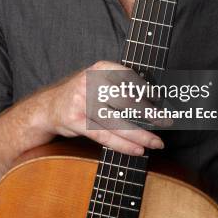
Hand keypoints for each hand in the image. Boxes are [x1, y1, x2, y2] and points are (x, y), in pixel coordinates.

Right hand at [36, 60, 166, 154]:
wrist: (50, 107)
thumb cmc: (84, 94)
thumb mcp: (100, 80)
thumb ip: (122, 84)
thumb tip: (157, 100)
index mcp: (100, 67)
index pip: (128, 76)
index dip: (146, 89)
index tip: (161, 100)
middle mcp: (90, 82)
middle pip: (126, 100)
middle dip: (149, 114)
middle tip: (166, 122)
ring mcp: (81, 102)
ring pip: (117, 122)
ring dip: (141, 135)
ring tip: (157, 142)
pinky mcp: (76, 121)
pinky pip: (105, 136)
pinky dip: (124, 145)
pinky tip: (139, 149)